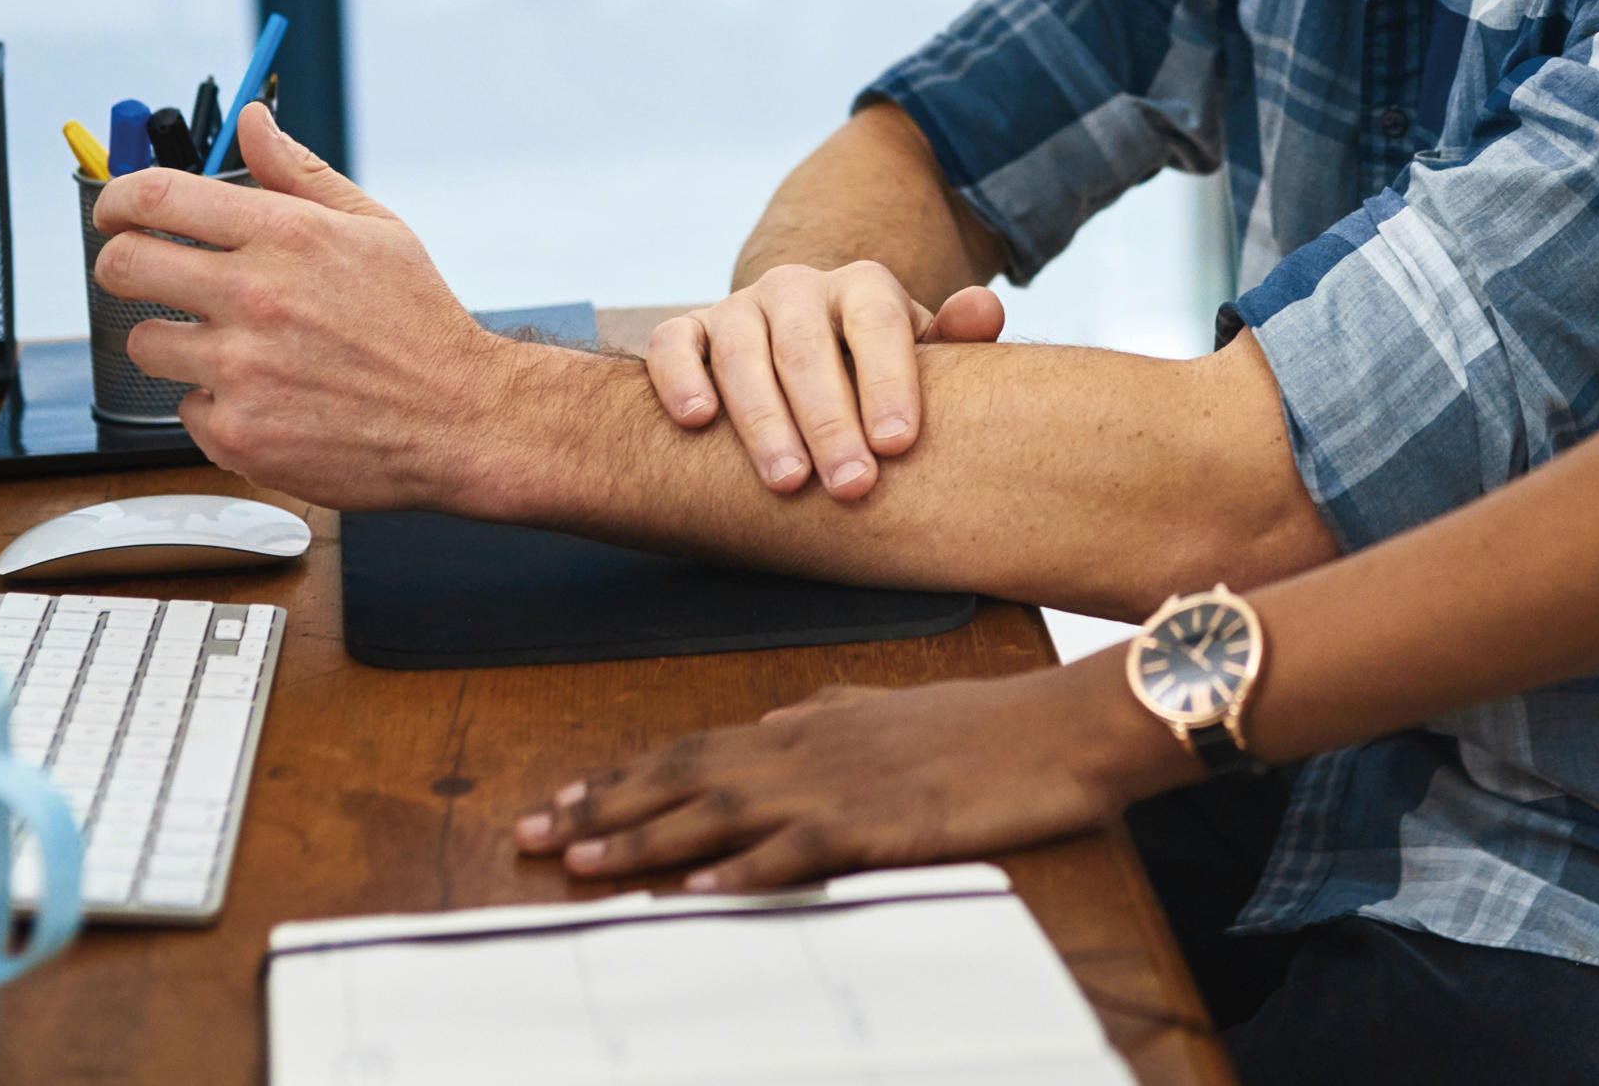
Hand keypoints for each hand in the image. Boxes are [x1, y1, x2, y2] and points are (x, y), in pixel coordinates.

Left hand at [88, 104, 520, 512]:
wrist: (458, 418)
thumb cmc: (418, 323)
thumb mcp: (374, 229)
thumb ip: (299, 174)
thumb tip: (252, 121)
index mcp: (287, 235)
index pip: (156, 196)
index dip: (116, 199)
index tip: (114, 211)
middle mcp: (256, 297)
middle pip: (124, 266)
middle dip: (121, 265)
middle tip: (142, 274)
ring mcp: (241, 369)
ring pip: (146, 344)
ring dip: (175, 343)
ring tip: (232, 348)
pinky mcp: (238, 433)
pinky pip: (187, 407)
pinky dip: (216, 404)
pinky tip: (266, 397)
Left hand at [513, 655, 1180, 893]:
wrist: (1068, 726)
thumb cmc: (993, 725)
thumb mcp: (897, 707)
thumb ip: (833, 715)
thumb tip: (780, 720)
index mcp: (813, 724)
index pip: (697, 747)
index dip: (626, 774)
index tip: (564, 797)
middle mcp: (810, 747)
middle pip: (685, 775)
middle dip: (603, 806)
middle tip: (530, 833)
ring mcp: (843, 782)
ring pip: (720, 810)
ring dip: (645, 838)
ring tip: (580, 863)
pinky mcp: (882, 821)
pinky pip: (796, 851)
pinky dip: (742, 871)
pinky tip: (698, 891)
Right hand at [647, 265, 1005, 497]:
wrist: (801, 358)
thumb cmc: (874, 374)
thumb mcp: (918, 358)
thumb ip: (955, 338)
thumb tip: (986, 310)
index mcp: (863, 288)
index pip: (877, 324)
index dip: (888, 382)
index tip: (898, 445)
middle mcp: (797, 288)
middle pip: (808, 347)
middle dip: (829, 420)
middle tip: (851, 486)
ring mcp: (739, 308)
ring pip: (742, 351)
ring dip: (762, 418)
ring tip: (786, 482)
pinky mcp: (688, 331)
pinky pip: (674, 344)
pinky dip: (679, 378)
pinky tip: (699, 421)